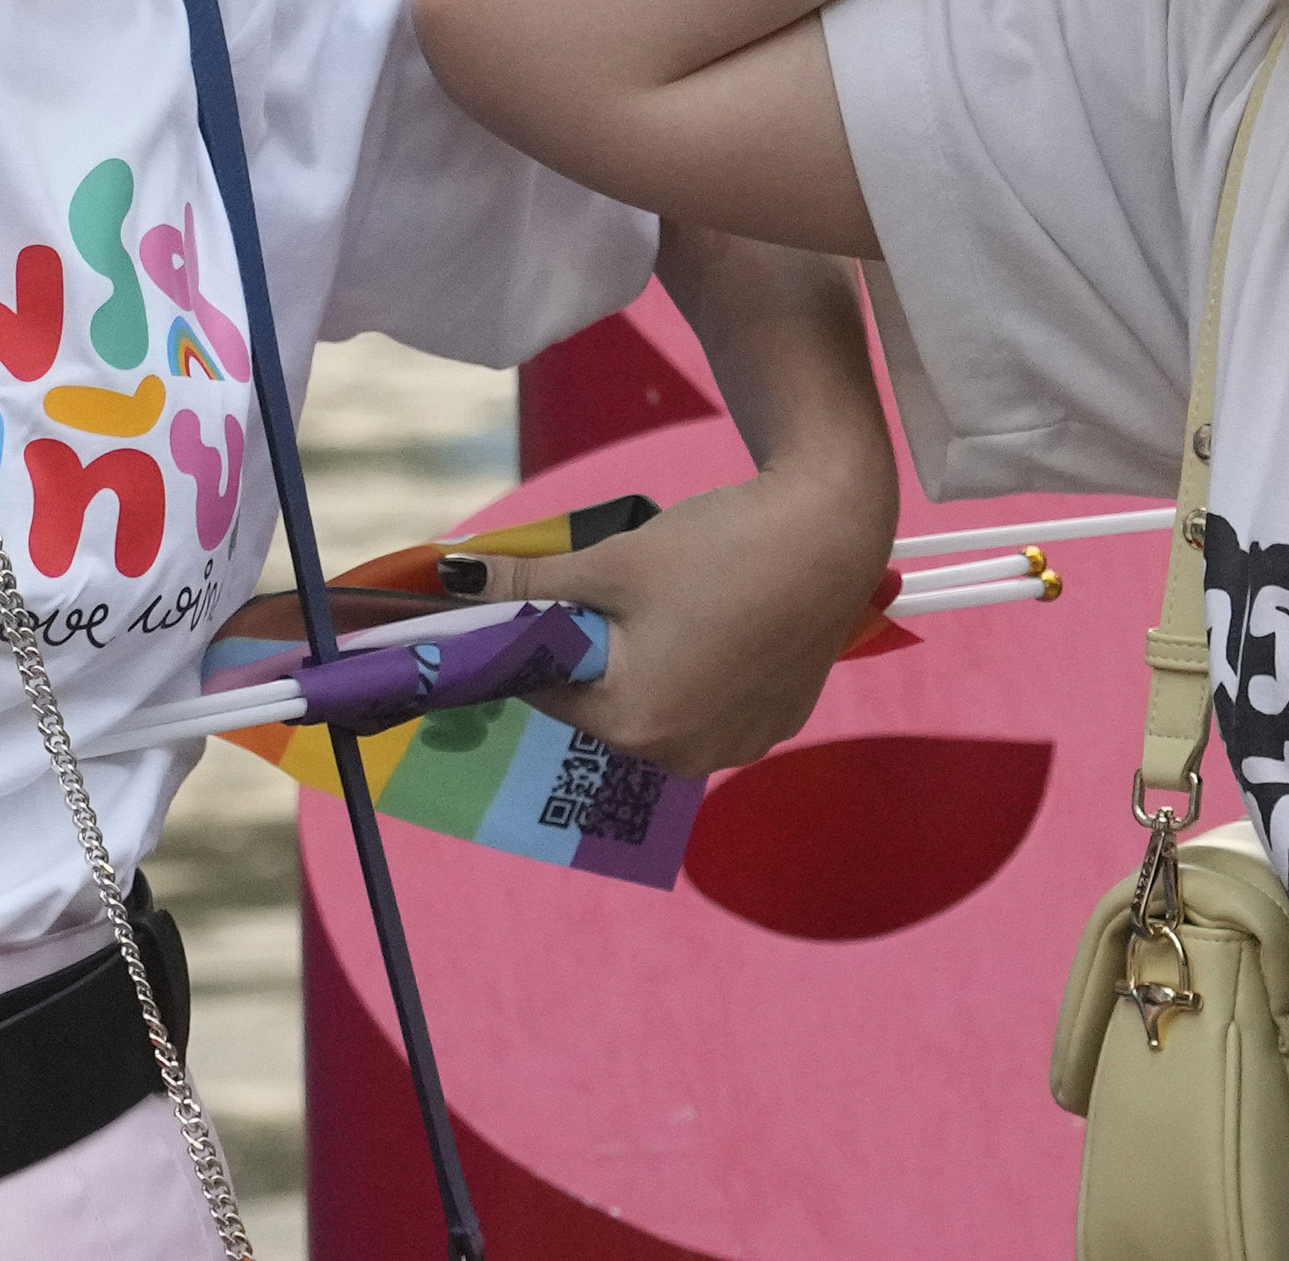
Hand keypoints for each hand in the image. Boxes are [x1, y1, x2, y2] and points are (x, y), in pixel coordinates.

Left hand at [476, 449, 895, 776]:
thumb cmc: (717, 549)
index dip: (540, 643)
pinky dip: (702, 671)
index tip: (543, 601)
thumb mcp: (610, 563)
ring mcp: (739, 745)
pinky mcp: (778, 723)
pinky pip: (714, 706)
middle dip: (598, 655)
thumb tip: (456, 578)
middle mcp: (686, 757)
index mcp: (636, 726)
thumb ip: (530, 583)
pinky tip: (719, 617)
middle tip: (615, 591)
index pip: (551, 693)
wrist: (833, 531)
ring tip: (675, 599)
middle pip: (608, 706)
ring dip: (650, 665)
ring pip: (662, 707)